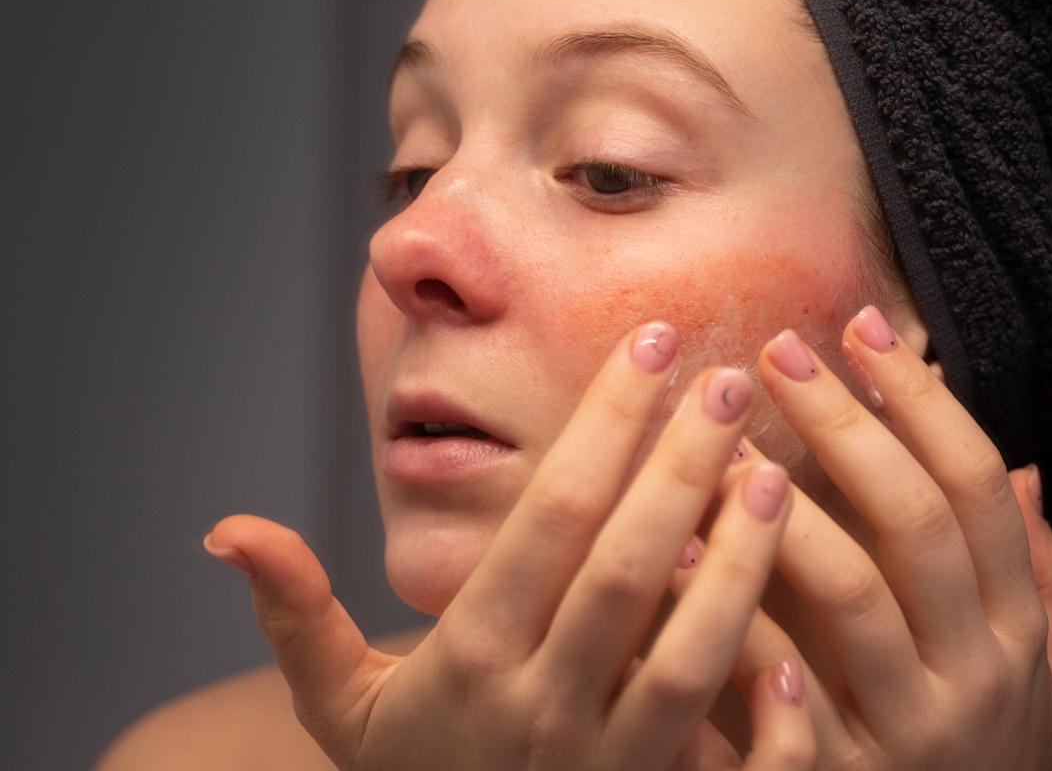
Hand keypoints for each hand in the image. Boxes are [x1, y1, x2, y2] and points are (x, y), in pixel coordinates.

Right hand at [202, 322, 814, 769]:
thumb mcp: (341, 711)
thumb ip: (296, 617)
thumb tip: (227, 529)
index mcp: (468, 659)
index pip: (546, 521)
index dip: (602, 427)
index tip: (649, 345)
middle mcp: (539, 707)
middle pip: (623, 572)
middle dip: (680, 468)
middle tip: (730, 381)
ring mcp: (605, 764)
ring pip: (688, 657)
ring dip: (741, 563)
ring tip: (778, 473)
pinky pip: (731, 761)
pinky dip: (771, 711)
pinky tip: (802, 637)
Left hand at [672, 305, 1051, 769]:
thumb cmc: (977, 757)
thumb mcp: (1038, 679)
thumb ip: (1044, 582)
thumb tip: (1031, 472)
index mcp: (1019, 630)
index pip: (981, 487)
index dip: (922, 401)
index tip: (863, 328)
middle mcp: (979, 675)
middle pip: (918, 522)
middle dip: (848, 427)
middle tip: (777, 351)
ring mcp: (911, 733)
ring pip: (854, 598)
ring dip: (786, 512)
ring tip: (720, 444)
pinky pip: (788, 696)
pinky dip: (743, 622)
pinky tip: (685, 557)